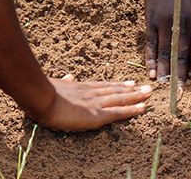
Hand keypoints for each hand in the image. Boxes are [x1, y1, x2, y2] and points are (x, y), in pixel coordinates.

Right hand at [36, 75, 151, 131]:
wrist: (42, 98)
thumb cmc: (43, 93)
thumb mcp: (55, 84)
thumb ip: (64, 82)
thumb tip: (68, 76)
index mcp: (81, 87)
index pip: (103, 86)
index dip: (117, 85)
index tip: (129, 82)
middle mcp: (91, 93)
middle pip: (115, 90)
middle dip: (132, 89)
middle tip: (146, 87)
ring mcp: (95, 102)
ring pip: (120, 98)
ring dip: (136, 96)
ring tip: (148, 93)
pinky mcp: (97, 114)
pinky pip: (118, 112)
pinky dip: (131, 110)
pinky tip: (142, 108)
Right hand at [144, 0, 190, 82]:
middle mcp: (183, 24)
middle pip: (181, 55)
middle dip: (180, 74)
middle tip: (179, 90)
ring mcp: (165, 22)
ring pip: (164, 52)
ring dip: (164, 70)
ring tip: (163, 85)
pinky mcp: (151, 19)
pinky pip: (150, 42)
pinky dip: (150, 57)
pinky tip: (150, 69)